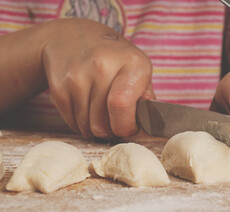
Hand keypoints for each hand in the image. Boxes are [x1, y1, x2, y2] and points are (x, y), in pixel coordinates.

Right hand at [42, 19, 153, 137]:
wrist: (71, 37)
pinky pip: (71, 122)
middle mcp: (102, 66)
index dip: (126, 127)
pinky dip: (79, 123)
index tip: (128, 128)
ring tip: (99, 113)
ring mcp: (76, 77)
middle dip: (110, 131)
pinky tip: (85, 107)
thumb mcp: (138, 68)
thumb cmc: (113, 58)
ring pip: (86, 127)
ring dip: (94, 128)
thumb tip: (146, 124)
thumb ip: (145, 97)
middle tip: (113, 122)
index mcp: (131, 63)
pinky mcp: (58, 87)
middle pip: (102, 124)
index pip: (122, 105)